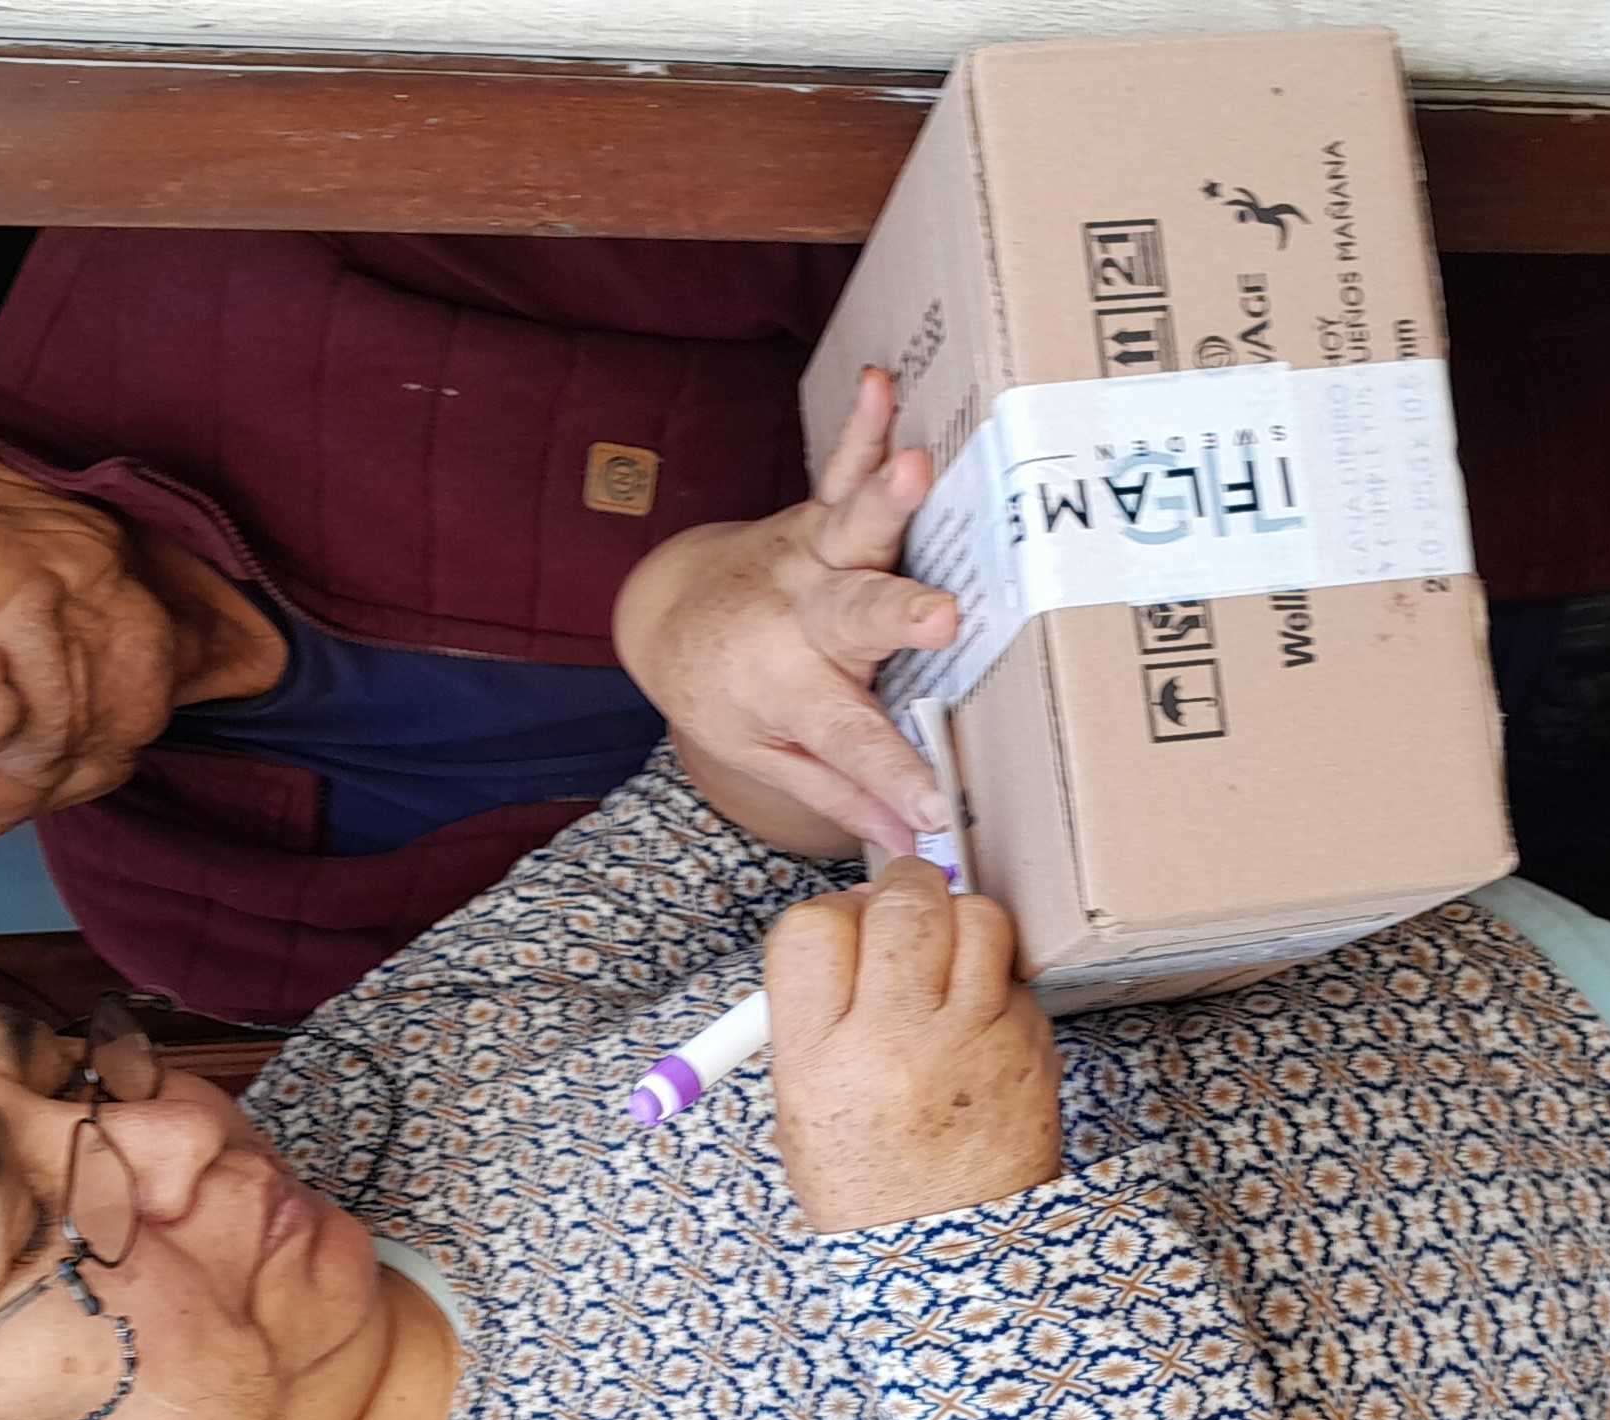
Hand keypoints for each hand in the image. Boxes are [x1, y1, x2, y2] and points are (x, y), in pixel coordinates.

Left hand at [612, 368, 961, 857]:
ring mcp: (808, 560)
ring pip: (853, 532)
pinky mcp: (815, 516)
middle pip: (856, 620)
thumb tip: (916, 845)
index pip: (850, 742)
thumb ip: (841, 792)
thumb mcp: (768, 757)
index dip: (894, 776)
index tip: (939, 810)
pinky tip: (883, 385)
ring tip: (916, 467)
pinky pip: (841, 470)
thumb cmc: (729, 693)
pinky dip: (862, 429)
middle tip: (939, 617)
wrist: (670, 613)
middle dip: (900, 617)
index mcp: (788, 692)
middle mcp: (799, 622)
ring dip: (885, 500)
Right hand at [765, 856, 1060, 1232]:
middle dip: (905, 890)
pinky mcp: (1031, 1049)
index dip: (833, 912)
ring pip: (977, 918)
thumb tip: (853, 920)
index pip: (813, 928)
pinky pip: (1016, 974)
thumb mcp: (803, 1102)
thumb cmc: (869, 1177)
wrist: (953, 1256)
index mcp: (818, 1059)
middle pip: (903, 904)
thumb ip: (817, 1008)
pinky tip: (982, 1017)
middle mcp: (894, 1043)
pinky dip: (1000, 980)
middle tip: (907, 908)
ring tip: (951, 957)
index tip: (848, 926)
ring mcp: (971, 1042)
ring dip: (963, 921)